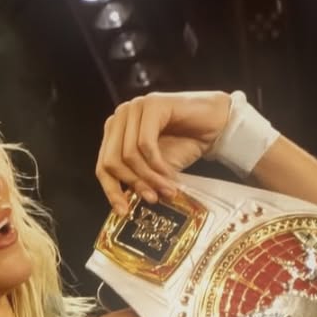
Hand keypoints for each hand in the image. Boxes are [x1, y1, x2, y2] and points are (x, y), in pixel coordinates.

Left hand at [96, 90, 232, 215]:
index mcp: (115, 131)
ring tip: (165, 189)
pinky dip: (157, 165)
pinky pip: (145, 144)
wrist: (214, 125)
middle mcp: (121, 116)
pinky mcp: (152, 105)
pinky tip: (169, 174)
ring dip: (149, 177)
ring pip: (129, 155)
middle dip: (133, 184)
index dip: (111, 191)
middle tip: (151, 198)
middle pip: (111, 161)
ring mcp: (135, 107)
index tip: (123, 212)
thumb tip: (122, 206)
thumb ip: (136, 180)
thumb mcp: (153, 169)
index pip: (102, 165)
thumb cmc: (184, 143)